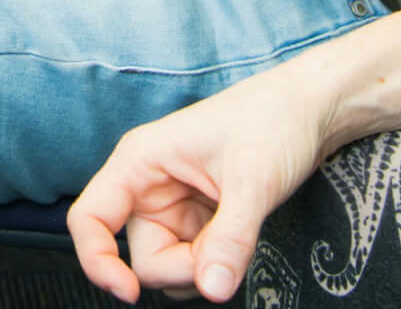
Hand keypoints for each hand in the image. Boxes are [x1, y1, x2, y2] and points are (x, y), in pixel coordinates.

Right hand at [69, 68, 331, 302]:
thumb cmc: (273, 120)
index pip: (90, 219)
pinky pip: (196, 263)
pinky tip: (242, 239)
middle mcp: (149, 186)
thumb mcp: (253, 181)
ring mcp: (174, 206)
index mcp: (140, 161)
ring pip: (170, 267)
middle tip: (227, 252)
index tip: (130, 293)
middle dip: (184, 267)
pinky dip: (218, 265)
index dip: (97, 261)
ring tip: (240, 235)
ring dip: (204, 269)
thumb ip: (230, 238)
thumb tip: (213, 290)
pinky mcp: (199, 221)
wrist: (311, 109)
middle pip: (142, 257)